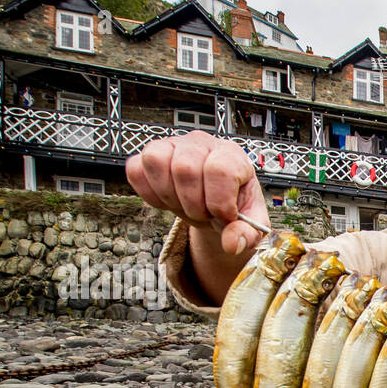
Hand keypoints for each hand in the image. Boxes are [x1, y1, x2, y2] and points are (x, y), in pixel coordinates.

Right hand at [125, 131, 267, 257]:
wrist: (216, 203)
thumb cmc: (233, 205)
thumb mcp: (251, 223)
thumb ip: (246, 235)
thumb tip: (231, 244)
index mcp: (232, 155)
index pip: (219, 170)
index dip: (219, 201)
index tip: (224, 215)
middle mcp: (201, 144)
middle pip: (185, 168)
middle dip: (193, 204)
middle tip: (203, 213)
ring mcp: (173, 145)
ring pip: (156, 161)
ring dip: (169, 196)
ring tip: (185, 205)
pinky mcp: (151, 155)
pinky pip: (136, 170)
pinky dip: (148, 193)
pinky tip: (167, 201)